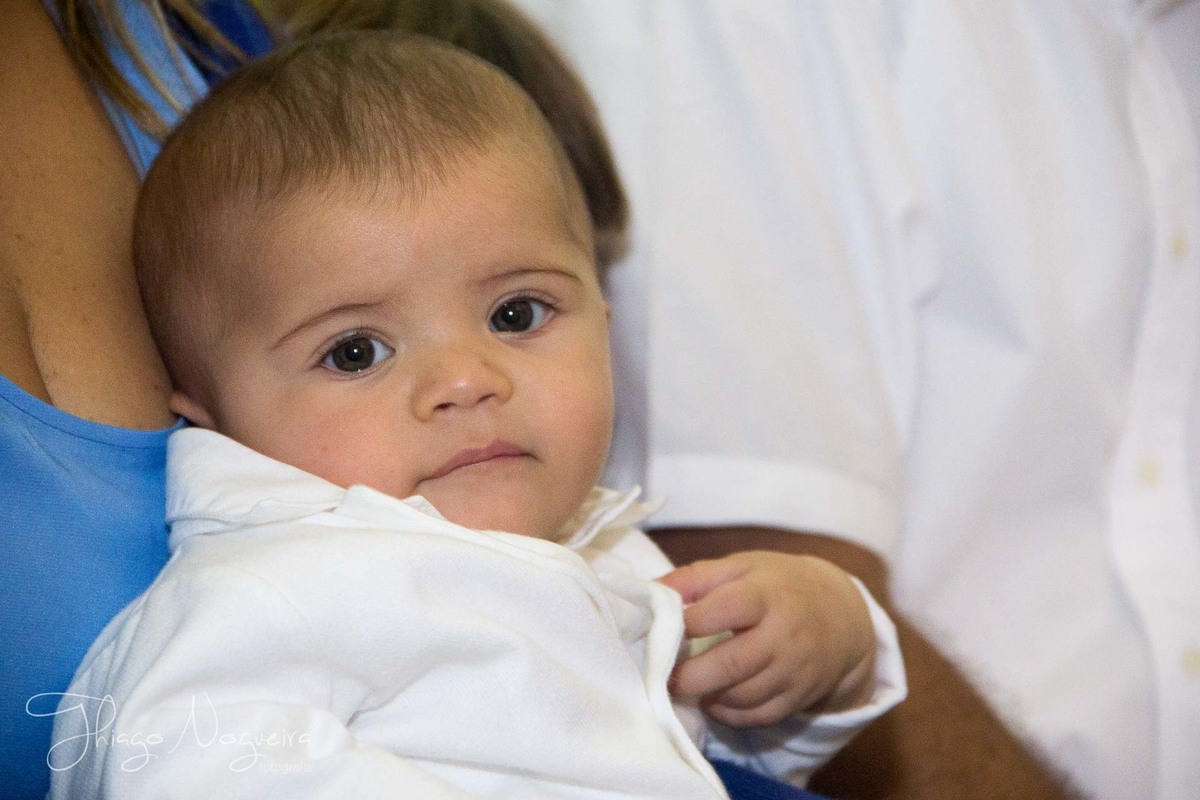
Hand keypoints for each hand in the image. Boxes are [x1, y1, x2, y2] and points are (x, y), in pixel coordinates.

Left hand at [658, 551, 875, 727]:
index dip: (692, 620)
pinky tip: (713, 698)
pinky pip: (758, 716)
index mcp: (766, 594)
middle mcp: (784, 634)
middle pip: (733, 664)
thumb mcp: (743, 567)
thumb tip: (653, 591)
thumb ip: (696, 577)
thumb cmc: (778, 586)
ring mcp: (794, 669)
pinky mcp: (798, 696)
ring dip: (707, 694)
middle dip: (691, 675)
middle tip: (666, 675)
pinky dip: (728, 714)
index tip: (668, 627)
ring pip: (743, 696)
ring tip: (688, 684)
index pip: (729, 608)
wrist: (840, 614)